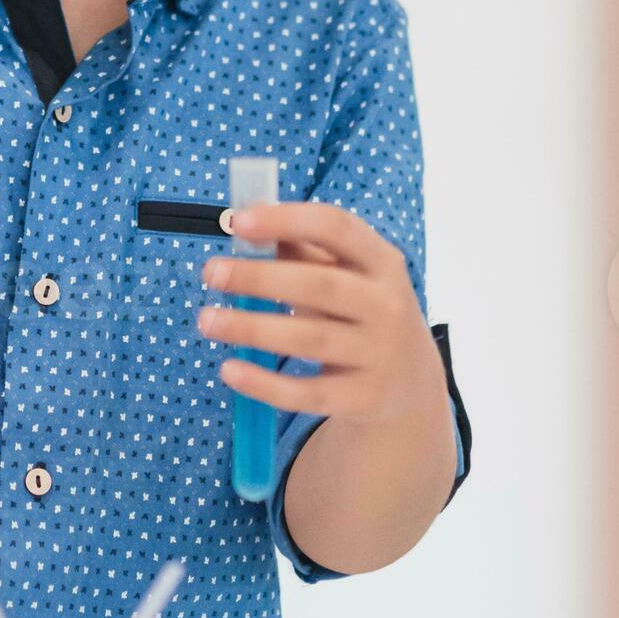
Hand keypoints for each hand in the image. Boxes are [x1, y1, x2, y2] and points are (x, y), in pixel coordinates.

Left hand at [197, 202, 444, 428]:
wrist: (411, 382)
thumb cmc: (361, 310)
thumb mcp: (347, 273)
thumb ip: (302, 247)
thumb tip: (244, 222)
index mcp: (381, 261)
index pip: (337, 228)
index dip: (287, 220)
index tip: (237, 221)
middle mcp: (387, 305)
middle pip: (320, 285)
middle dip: (260, 278)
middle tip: (211, 273)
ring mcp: (379, 354)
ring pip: (309, 339)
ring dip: (252, 328)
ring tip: (208, 321)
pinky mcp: (363, 397)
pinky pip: (308, 393)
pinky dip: (265, 384)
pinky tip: (229, 370)